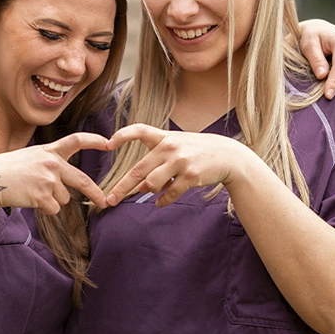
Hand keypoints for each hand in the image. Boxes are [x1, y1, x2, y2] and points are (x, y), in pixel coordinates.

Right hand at [0, 131, 110, 213]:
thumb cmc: (6, 170)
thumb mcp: (30, 157)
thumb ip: (49, 164)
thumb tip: (66, 184)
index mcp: (49, 151)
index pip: (76, 140)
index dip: (94, 140)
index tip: (110, 142)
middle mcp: (52, 164)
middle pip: (82, 180)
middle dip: (95, 193)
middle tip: (104, 202)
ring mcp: (49, 180)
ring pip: (63, 199)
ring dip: (51, 200)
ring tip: (31, 192)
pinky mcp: (43, 196)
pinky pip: (53, 209)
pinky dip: (43, 209)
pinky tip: (29, 199)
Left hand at [105, 124, 250, 207]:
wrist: (227, 156)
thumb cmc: (195, 151)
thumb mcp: (175, 149)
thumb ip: (155, 164)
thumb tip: (138, 187)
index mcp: (163, 137)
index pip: (139, 130)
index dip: (122, 135)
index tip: (107, 143)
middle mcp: (170, 148)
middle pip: (138, 170)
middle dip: (121, 187)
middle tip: (109, 200)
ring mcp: (181, 162)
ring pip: (151, 184)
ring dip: (149, 191)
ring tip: (155, 190)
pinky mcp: (191, 176)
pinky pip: (169, 194)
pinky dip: (162, 202)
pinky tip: (160, 203)